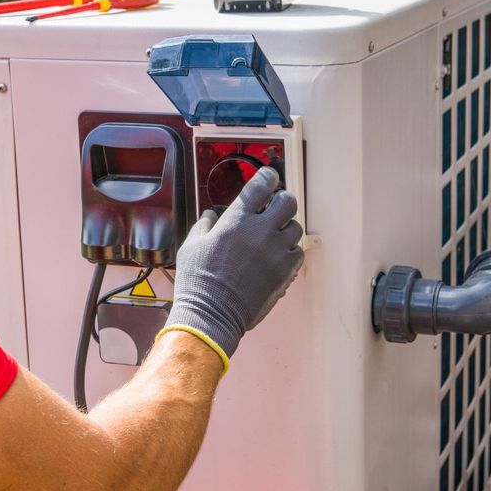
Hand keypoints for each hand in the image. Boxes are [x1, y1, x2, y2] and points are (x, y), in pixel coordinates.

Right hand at [162, 166, 303, 363]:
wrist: (212, 314)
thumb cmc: (198, 281)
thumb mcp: (192, 246)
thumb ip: (204, 225)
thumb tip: (211, 216)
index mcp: (236, 219)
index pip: (262, 183)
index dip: (268, 176)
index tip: (268, 177)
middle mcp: (261, 231)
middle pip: (288, 201)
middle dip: (282, 200)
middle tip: (274, 207)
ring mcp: (276, 251)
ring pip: (296, 227)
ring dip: (286, 228)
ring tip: (274, 236)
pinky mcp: (284, 271)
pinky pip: (298, 252)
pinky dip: (291, 251)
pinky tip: (278, 255)